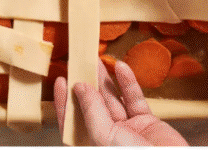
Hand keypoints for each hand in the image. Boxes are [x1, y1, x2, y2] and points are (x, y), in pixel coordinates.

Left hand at [53, 59, 187, 146]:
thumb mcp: (106, 137)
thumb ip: (93, 112)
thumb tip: (80, 89)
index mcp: (93, 146)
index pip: (72, 124)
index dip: (65, 103)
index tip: (61, 81)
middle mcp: (108, 138)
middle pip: (93, 107)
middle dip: (87, 85)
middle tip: (82, 64)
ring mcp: (128, 129)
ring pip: (113, 100)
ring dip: (106, 80)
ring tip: (99, 61)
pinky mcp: (146, 121)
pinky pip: (135, 98)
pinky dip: (128, 83)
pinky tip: (122, 68)